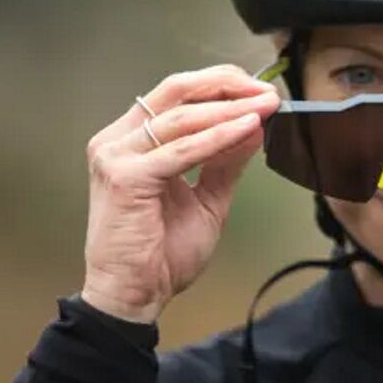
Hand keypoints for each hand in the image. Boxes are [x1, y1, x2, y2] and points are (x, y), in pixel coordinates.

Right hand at [80, 65, 280, 322]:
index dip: (221, 85)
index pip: (178, 94)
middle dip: (227, 85)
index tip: (260, 91)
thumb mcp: (207, 199)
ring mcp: (117, 156)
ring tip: (264, 106)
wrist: (135, 296)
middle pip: (175, 91)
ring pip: (182, 117)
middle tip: (266, 91)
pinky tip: (246, 128)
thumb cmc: (161, 254)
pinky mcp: (125, 177)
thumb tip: (253, 125)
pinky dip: (218, 137)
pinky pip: (181, 150)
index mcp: (133, 141)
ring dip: (229, 109)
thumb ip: (226, 161)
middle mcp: (119, 141)